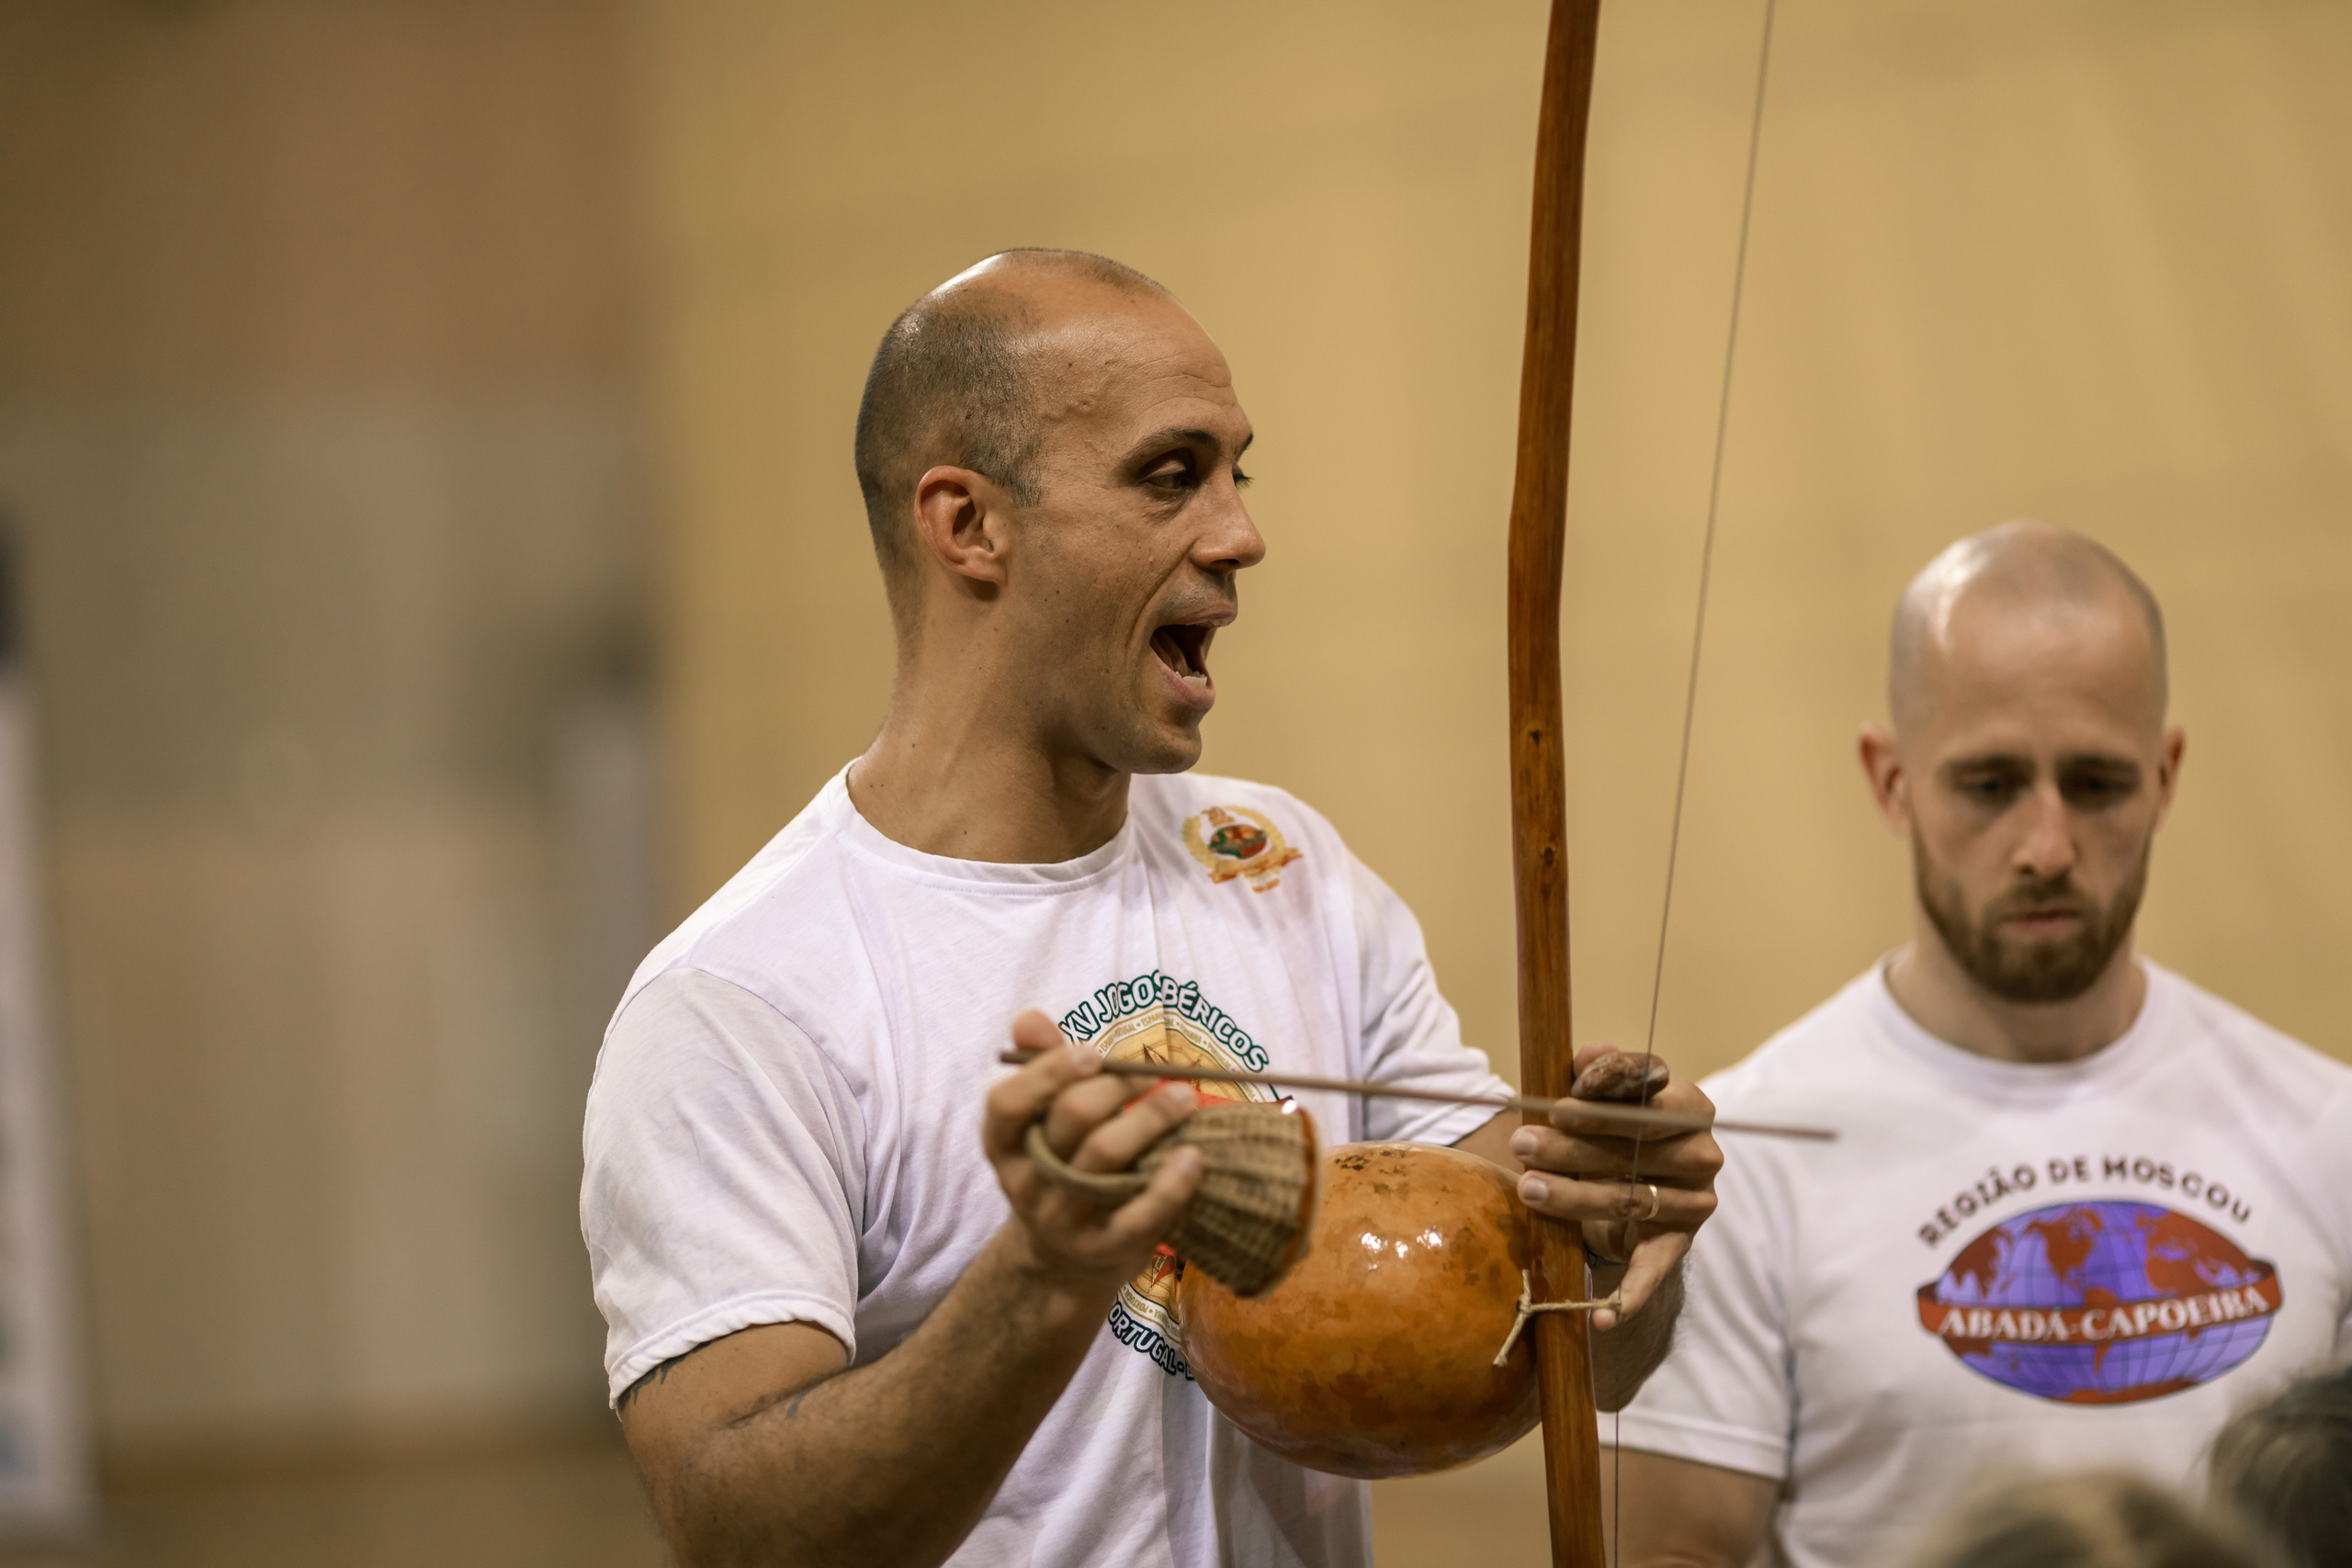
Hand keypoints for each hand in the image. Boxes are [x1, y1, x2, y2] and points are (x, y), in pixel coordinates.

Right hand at [982, 1010, 1205, 1292]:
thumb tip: (1028, 1018)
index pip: (1008, 1101)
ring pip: (1106, 1157)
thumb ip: (1041, 1068)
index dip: (1048, 1071)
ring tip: (1184, 1099)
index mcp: (1004, 1144)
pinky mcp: (1104, 1248)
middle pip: (1071, 1118)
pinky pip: (1140, 1214)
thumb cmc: (1063, 1166)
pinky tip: (1194, 1157)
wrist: (1066, 1259)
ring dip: (1151, 1118)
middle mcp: (1025, 1182)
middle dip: (1119, 1085)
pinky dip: (1172, 1183)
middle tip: (1155, 1075)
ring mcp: (1062, 1219)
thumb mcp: (1043, 1123)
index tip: (1094, 1052)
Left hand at [1509, 1043, 1721, 1330]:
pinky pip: (1654, 1272)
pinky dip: (1627, 1299)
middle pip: (1635, 1148)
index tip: (1559, 1105)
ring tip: (1528, 1191)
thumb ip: (1594, 1072)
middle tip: (1522, 1144)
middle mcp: (1702, 1151)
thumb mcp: (1599, 1095)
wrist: (1632, 1184)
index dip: (1605, 1100)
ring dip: (1576, 1199)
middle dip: (1573, 1146)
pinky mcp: (1679, 1243)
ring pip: (1631, 1200)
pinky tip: (1600, 1321)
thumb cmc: (1608, 1129)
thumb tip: (1592, 1053)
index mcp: (1688, 1103)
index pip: (1651, 1093)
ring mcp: (1696, 1200)